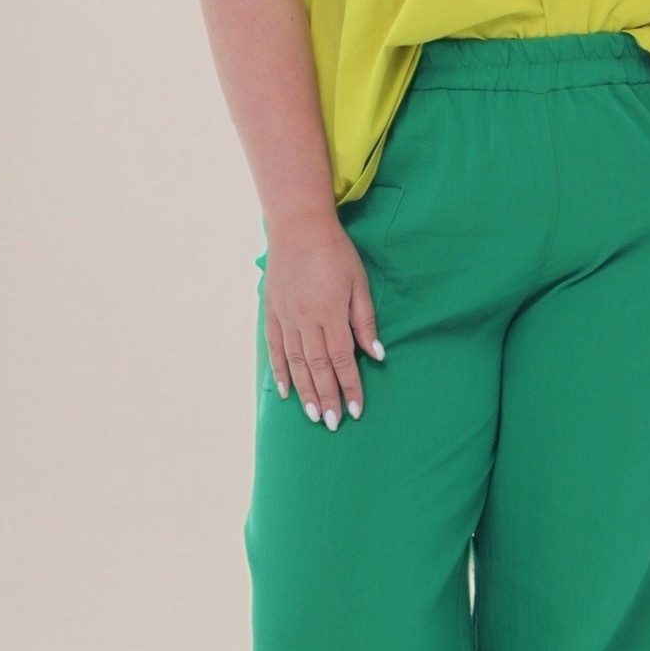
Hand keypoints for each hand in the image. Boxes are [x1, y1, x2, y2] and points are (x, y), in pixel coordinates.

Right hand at [263, 213, 385, 428]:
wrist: (298, 226)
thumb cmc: (335, 252)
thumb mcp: (359, 282)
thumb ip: (365, 320)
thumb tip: (377, 354)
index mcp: (331, 313)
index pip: (342, 360)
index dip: (350, 387)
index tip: (356, 410)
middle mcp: (306, 320)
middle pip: (318, 368)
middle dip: (327, 397)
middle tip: (333, 424)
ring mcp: (286, 317)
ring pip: (296, 363)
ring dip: (305, 392)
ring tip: (313, 415)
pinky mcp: (272, 312)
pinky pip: (276, 348)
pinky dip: (280, 371)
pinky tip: (285, 391)